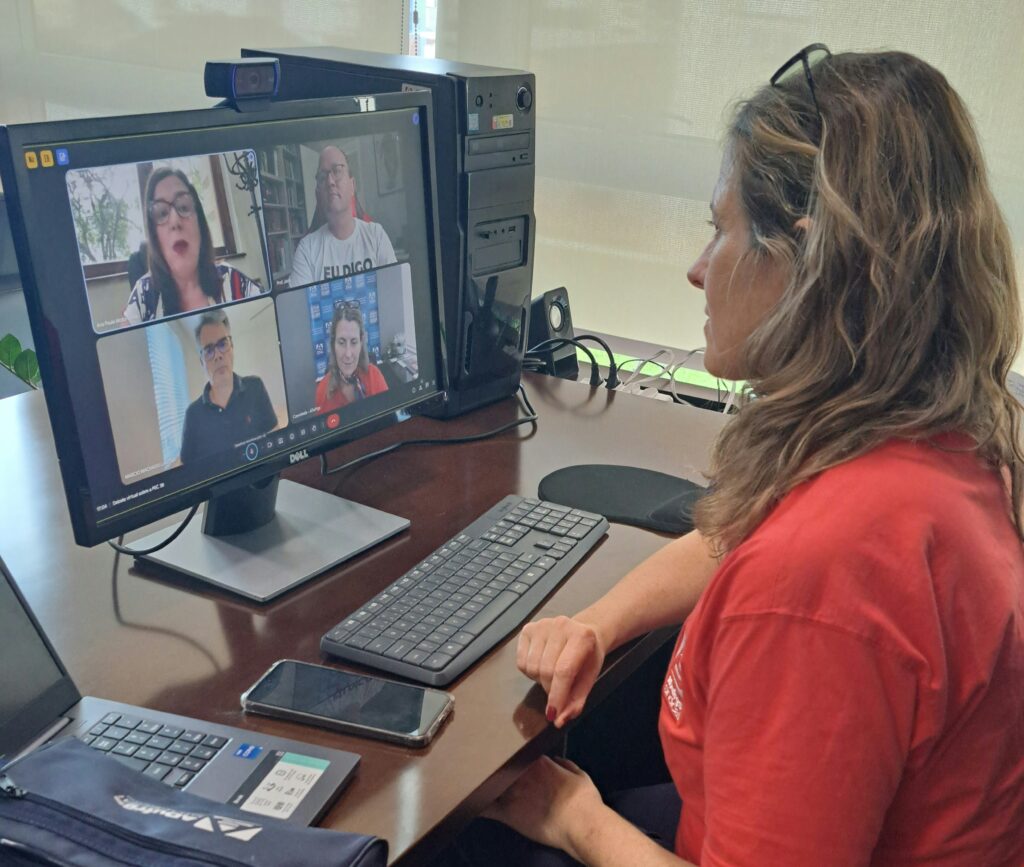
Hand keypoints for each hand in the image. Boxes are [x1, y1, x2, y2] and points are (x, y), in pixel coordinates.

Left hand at [483, 756, 606, 858]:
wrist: (580, 823)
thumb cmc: (584, 799)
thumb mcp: (580, 775)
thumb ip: (565, 764)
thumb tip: (556, 761)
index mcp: (539, 762)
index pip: (520, 754)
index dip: (515, 757)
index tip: (511, 756)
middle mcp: (522, 774)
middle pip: (503, 766)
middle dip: (498, 766)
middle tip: (491, 765)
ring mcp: (513, 792)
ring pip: (493, 783)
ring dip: (486, 781)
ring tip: (475, 779)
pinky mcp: (508, 813)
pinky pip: (487, 808)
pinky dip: (478, 804)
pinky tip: (469, 802)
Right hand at [517, 615, 605, 726]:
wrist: (583, 632)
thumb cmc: (587, 657)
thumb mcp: (589, 679)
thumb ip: (576, 701)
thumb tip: (559, 720)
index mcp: (582, 637)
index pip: (564, 671)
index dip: (557, 696)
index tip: (553, 714)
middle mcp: (560, 626)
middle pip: (545, 670)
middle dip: (549, 689)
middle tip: (557, 690)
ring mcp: (542, 625)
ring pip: (531, 667)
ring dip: (539, 680)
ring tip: (550, 675)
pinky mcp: (528, 628)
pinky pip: (520, 661)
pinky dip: (529, 671)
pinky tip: (540, 665)